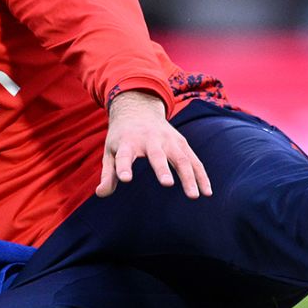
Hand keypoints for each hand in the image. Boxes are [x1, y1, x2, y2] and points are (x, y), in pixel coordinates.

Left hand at [96, 91, 211, 199]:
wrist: (139, 110)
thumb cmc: (122, 137)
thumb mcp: (110, 151)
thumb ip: (108, 173)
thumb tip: (101, 194)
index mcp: (128, 142)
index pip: (124, 155)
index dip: (123, 167)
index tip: (125, 179)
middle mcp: (149, 139)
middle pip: (157, 155)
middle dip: (162, 169)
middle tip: (167, 184)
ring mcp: (168, 140)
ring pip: (181, 158)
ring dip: (188, 177)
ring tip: (194, 196)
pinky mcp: (182, 143)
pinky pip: (194, 161)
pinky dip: (201, 176)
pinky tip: (206, 192)